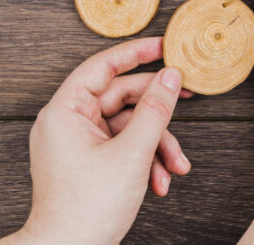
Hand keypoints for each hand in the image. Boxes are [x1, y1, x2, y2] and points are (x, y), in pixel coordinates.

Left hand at [0, 37, 191, 244]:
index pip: (103, 66)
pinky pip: (120, 146)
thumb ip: (155, 111)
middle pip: (120, 98)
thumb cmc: (86, 209)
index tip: (164, 45)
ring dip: (155, 146)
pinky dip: (142, 161)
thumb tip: (170, 77)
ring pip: (126, 127)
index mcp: (65, 110)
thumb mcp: (131, 154)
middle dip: (157, 114)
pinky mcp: (86, 161)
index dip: (136, 53)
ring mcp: (76, 142)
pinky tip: (159, 183)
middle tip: (188, 101)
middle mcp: (67, 121)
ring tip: (176, 169)